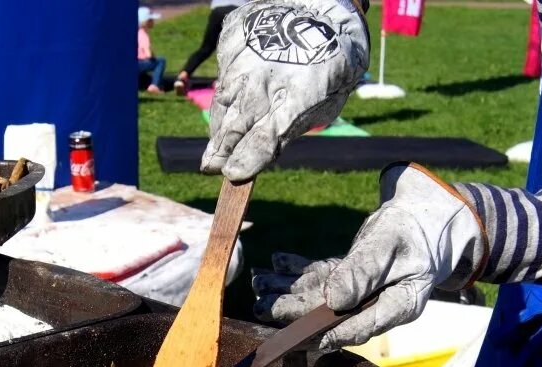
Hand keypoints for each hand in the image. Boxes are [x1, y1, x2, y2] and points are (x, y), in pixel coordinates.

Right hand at [201, 0, 369, 180]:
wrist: (324, 4)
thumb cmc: (330, 62)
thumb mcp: (325, 101)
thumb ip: (292, 127)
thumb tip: (259, 154)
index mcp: (298, 97)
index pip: (264, 140)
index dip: (246, 161)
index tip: (231, 174)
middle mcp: (265, 78)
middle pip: (235, 127)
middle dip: (221, 151)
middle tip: (211, 166)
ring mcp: (245, 58)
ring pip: (223, 103)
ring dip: (221, 125)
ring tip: (220, 141)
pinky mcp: (233, 39)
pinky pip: (223, 73)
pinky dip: (228, 89)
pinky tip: (237, 95)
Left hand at [253, 165, 487, 348]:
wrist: (426, 216)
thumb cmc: (415, 229)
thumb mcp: (392, 246)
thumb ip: (365, 271)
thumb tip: (333, 300)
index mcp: (399, 305)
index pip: (362, 326)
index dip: (332, 333)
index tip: (305, 338)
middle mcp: (377, 305)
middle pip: (332, 314)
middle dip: (295, 312)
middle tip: (264, 309)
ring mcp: (361, 293)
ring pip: (319, 296)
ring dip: (287, 291)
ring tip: (258, 286)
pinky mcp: (350, 277)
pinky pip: (320, 277)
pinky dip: (296, 271)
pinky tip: (274, 264)